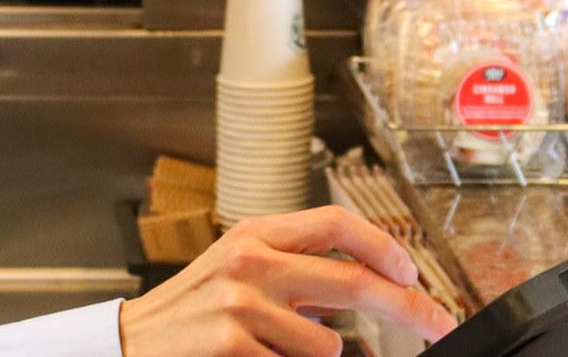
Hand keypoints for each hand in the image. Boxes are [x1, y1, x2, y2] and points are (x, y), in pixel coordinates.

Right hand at [119, 206, 456, 356]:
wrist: (130, 345)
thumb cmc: (193, 313)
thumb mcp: (239, 270)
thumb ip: (297, 269)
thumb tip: (374, 283)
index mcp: (256, 234)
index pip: (337, 223)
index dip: (385, 247)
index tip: (414, 273)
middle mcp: (250, 261)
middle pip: (354, 280)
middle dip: (409, 307)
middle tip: (438, 324)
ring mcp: (240, 306)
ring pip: (327, 344)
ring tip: (272, 351)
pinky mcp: (232, 347)